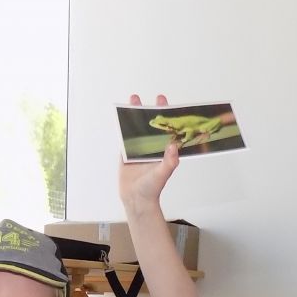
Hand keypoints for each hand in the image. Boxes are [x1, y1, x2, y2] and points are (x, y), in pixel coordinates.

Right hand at [119, 94, 177, 213]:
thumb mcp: (162, 174)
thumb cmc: (152, 188)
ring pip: (138, 128)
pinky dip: (124, 126)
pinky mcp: (127, 153)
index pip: (167, 129)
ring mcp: (139, 149)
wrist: (136, 199)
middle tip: (151, 97)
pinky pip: (126, 137)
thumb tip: (174, 146)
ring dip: (136, 115)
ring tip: (133, 100)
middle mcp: (153, 147)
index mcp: (163, 150)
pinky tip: (122, 115)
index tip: (165, 102)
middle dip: (151, 110)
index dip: (168, 115)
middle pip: (152, 124)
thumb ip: (169, 162)